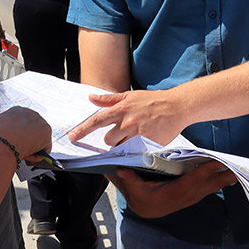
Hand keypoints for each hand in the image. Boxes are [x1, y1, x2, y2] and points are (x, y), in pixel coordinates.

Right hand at [0, 105, 51, 159]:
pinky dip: (37, 155)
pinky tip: (27, 156)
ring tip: (21, 154)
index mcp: (17, 111)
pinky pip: (44, 148)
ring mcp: (39, 121)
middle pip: (34, 131)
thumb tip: (8, 138)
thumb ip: (5, 130)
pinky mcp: (46, 131)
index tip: (15, 144)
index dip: (20, 136)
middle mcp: (30, 113)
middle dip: (29, 142)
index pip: (24, 124)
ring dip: (32, 149)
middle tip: (19, 150)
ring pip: (39, 140)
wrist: (0, 141)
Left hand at [67, 89, 188, 146]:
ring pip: (121, 147)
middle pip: (108, 140)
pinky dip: (135, 149)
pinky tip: (143, 141)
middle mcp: (127, 122)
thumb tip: (91, 97)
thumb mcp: (130, 96)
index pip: (97, 121)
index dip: (82, 130)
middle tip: (124, 133)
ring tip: (135, 136)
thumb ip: (109, 100)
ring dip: (124, 145)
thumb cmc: (152, 100)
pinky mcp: (148, 143)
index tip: (72, 137)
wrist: (176, 106)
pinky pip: (135, 152)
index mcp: (121, 110)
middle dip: (112, 139)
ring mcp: (138, 134)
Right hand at [107, 161, 237, 218]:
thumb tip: (121, 170)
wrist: (146, 210)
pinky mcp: (195, 195)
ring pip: (212, 187)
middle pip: (208, 185)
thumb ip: (128, 179)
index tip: (217, 163)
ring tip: (240, 169)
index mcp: (173, 193)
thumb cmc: (141, 196)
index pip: (192, 180)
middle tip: (239, 166)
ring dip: (226, 179)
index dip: (205, 172)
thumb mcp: (133, 188)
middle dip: (223, 176)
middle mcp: (186, 196)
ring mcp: (192, 197)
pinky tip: (231, 174)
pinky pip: (211, 188)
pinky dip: (221, 181)